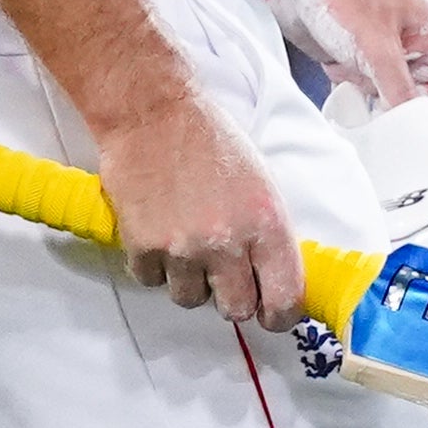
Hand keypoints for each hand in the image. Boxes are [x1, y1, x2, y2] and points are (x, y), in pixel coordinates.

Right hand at [89, 82, 305, 325]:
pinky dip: (154, 265)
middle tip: (221, 272)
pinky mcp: (143, 246)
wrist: (152, 112)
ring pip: (190, 299)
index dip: (278, 315)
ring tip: (185, 243)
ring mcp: (183, 248)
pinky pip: (152, 281)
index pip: (284, 299)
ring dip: (189, 280)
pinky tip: (158, 232)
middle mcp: (228, 242)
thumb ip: (268, 235)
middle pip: (236, 309)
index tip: (270, 314)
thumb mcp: (262, 184)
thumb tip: (273, 278)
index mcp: (267, 224)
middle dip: (230, 296)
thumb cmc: (210, 140)